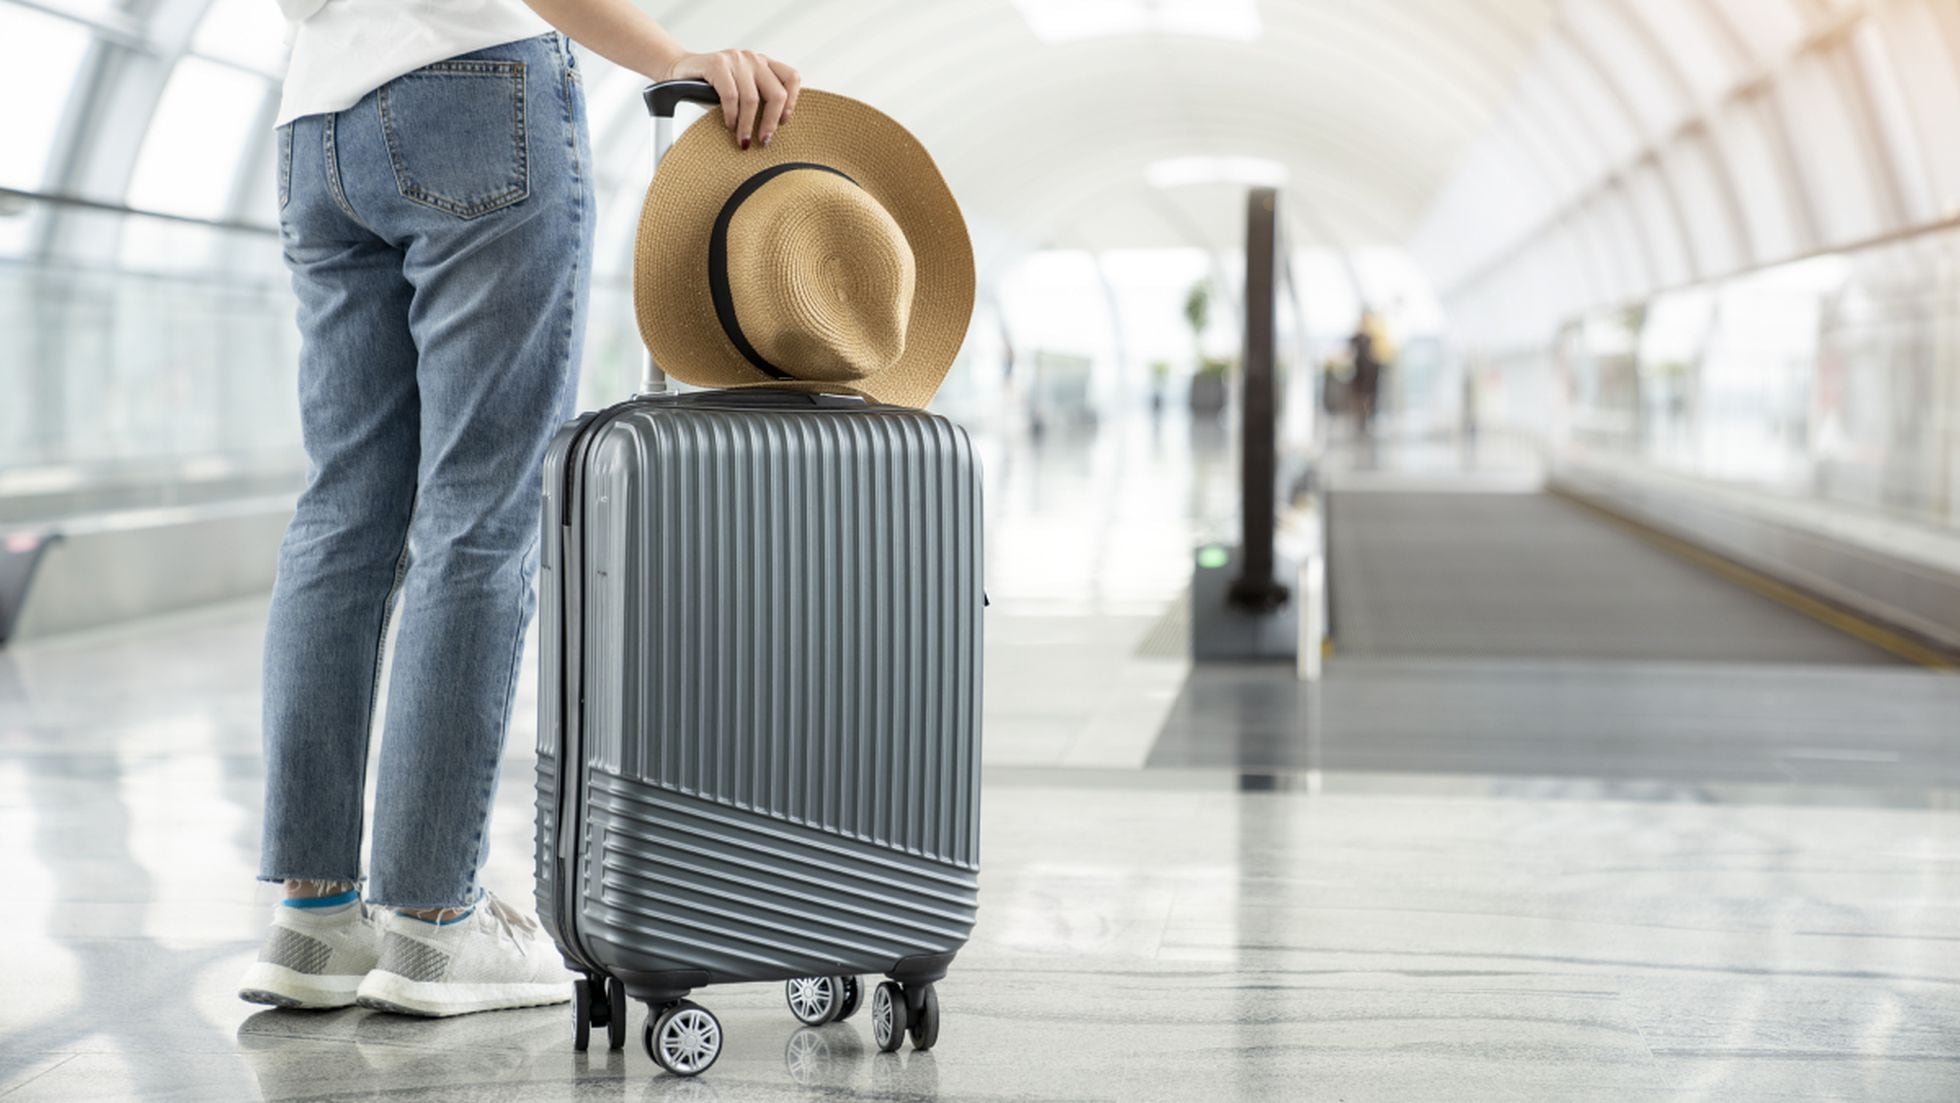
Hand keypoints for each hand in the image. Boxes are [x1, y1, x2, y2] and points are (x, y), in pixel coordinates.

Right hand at [658, 49, 800, 148]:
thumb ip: (759, 103)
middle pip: (776, 93)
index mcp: (764, 64)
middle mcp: (753, 59)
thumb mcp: (741, 94)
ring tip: (743, 140)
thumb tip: (772, 133)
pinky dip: (732, 115)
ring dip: (747, 125)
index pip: (791, 78)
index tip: (782, 123)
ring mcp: (736, 59)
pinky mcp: (717, 63)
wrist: (679, 72)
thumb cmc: (713, 89)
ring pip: (752, 99)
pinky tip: (729, 125)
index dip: (791, 103)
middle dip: (770, 123)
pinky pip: (731, 96)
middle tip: (763, 141)